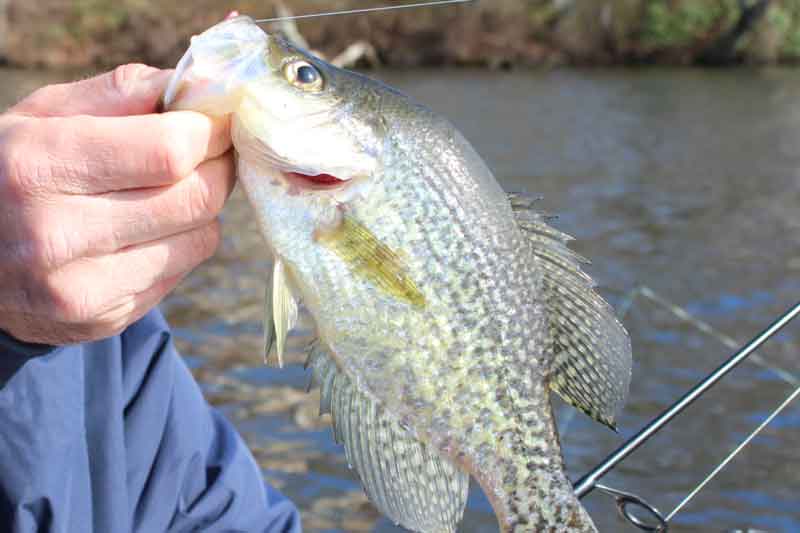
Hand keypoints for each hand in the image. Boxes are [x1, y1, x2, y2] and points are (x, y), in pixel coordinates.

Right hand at [0, 64, 233, 344]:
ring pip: (202, 238)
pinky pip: (183, 271)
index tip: (215, 119)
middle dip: (219, 167)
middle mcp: (56, 235)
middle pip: (196, 198)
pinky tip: (148, 230)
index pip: (168, 151)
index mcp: (37, 166)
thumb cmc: (13, 172)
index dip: (209, 131)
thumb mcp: (42, 117)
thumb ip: (121, 94)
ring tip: (172, 190)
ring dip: (203, 209)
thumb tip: (202, 85)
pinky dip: (182, 243)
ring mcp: (81, 288)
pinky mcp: (104, 319)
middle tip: (212, 152)